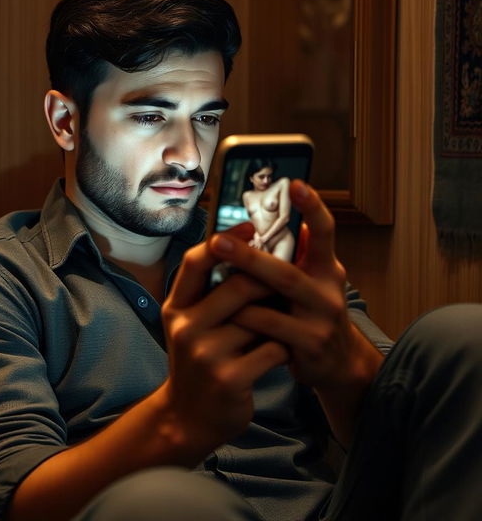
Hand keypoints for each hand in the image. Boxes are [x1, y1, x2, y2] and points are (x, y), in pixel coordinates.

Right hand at [160, 223, 288, 453]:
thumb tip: (248, 249)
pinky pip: (272, 349)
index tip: (252, 227)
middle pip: (238, 286)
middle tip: (286, 276)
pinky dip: (282, 348)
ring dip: (277, 317)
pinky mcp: (230, 378)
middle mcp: (185, 327)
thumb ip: (209, 291)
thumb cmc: (198, 359)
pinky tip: (279, 352)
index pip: (195, 261)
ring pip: (260, 318)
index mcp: (176, 307)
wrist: (188, 416)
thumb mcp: (190, 322)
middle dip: (268, 279)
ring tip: (283, 318)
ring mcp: (206, 354)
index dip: (225, 241)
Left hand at [208, 181, 382, 443]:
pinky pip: (270, 327)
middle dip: (250, 255)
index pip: (324, 232)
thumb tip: (276, 218)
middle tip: (218, 240)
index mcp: (326, 267)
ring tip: (212, 275)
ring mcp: (321, 319)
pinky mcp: (310, 345)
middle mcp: (328, 289)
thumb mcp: (311, 282)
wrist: (337, 366)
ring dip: (241, 286)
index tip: (296, 184)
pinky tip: (227, 314)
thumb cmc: (311, 314)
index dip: (313, 207)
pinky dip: (246, 318)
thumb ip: (296, 255)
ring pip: (276, 298)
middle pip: (286, 268)